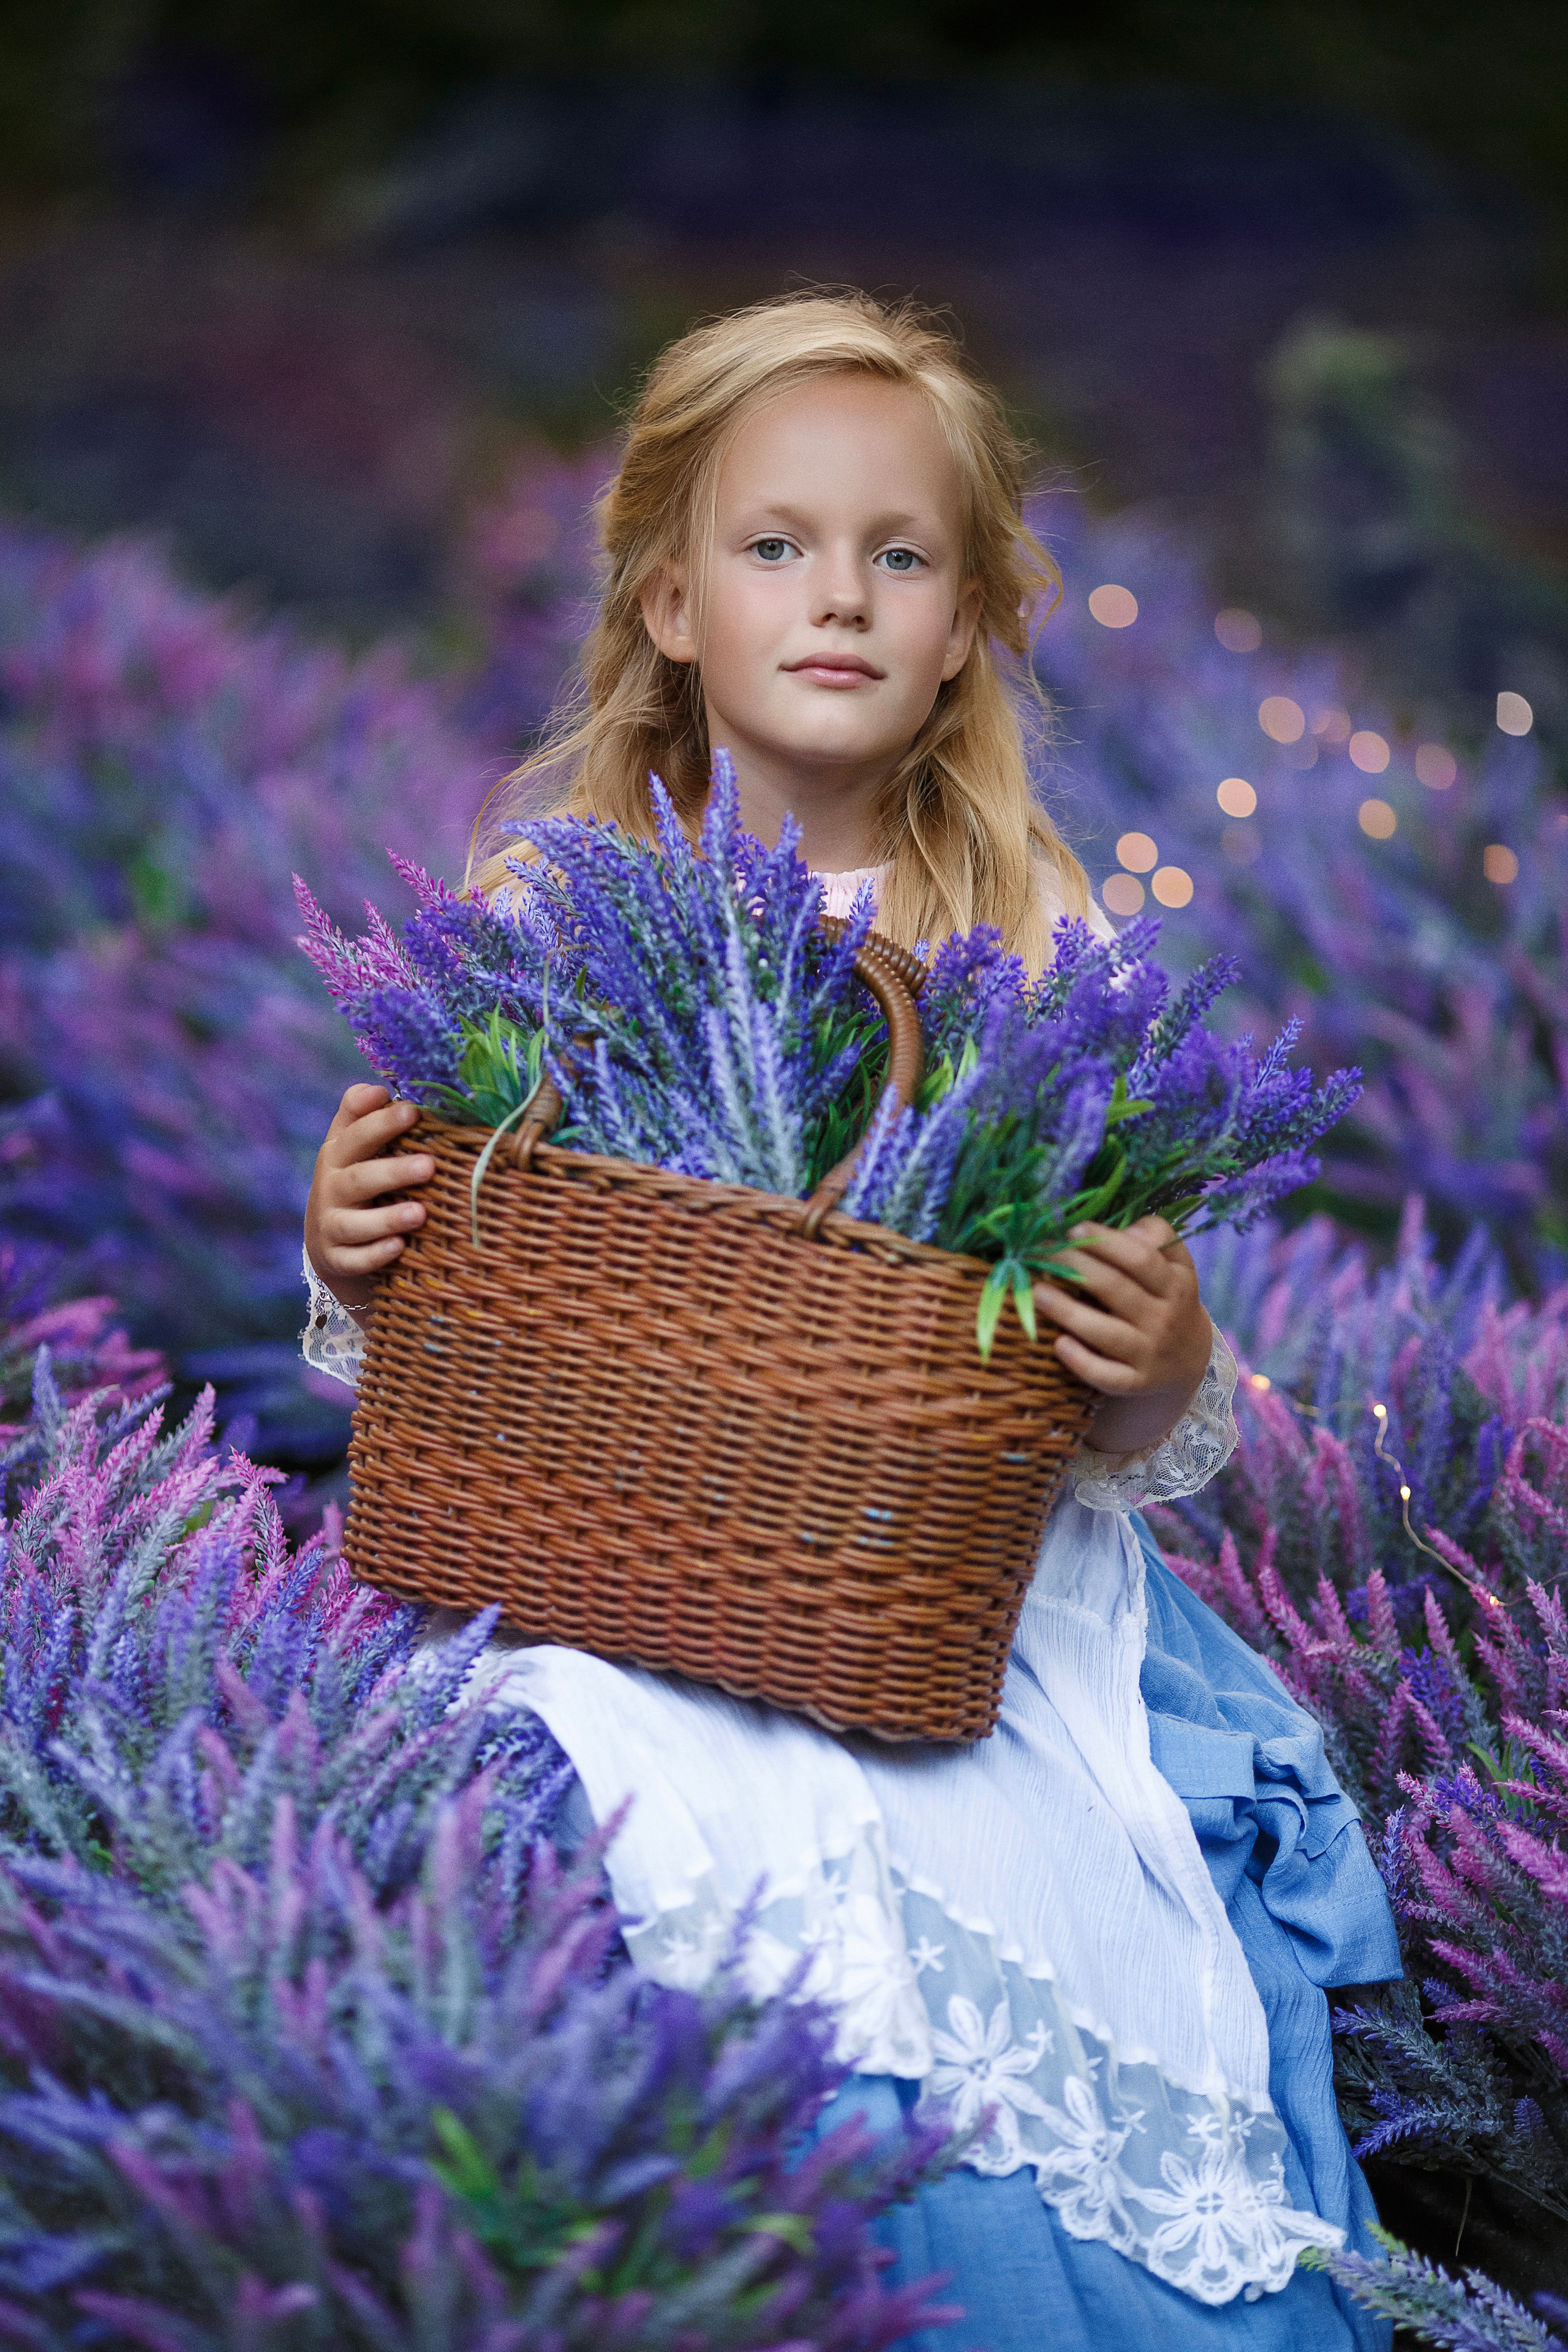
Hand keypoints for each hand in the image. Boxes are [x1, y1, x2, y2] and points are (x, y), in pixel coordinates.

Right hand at [304, 1085, 434, 1308]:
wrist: (329, 1241)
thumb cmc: (355, 1180)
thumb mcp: (352, 1147)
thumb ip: (361, 1115)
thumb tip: (379, 1088)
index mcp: (338, 1154)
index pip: (355, 1134)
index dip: (380, 1122)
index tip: (411, 1111)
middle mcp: (331, 1188)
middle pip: (359, 1178)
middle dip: (393, 1171)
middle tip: (430, 1165)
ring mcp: (332, 1226)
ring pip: (356, 1224)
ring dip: (388, 1218)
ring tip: (420, 1213)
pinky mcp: (338, 1259)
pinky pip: (355, 1259)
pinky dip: (375, 1255)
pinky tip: (399, 1248)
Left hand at [1031, 1216, 1211, 1458]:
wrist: (1189, 1360)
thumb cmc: (1168, 1299)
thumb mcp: (1177, 1266)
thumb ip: (1157, 1237)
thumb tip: (1125, 1228)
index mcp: (1176, 1285)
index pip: (1140, 1259)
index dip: (1105, 1242)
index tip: (1073, 1229)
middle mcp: (1164, 1319)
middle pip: (1116, 1289)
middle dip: (1075, 1267)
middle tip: (1041, 1254)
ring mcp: (1149, 1354)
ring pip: (1106, 1333)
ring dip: (1067, 1312)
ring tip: (1037, 1292)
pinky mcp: (1134, 1383)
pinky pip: (1105, 1375)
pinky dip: (1081, 1362)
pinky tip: (1058, 1344)